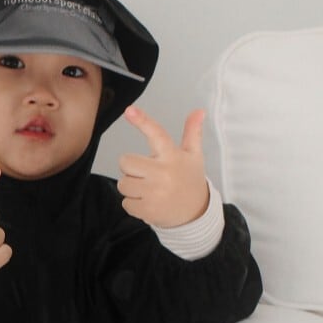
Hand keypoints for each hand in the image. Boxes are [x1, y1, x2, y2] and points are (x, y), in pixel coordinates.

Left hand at [117, 106, 208, 227]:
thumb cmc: (190, 180)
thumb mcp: (194, 156)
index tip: (129, 110)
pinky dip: (133, 204)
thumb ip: (192, 133)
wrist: (196, 212)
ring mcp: (155, 193)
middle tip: (144, 173)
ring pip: (123, 184)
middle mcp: (162, 172)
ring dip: (131, 187)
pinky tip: (147, 203)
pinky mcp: (148, 210)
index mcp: (172, 156)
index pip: (156, 134)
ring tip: (147, 190)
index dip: (142, 121)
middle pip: (126, 162)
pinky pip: (126, 203)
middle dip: (130, 168)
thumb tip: (199, 110)